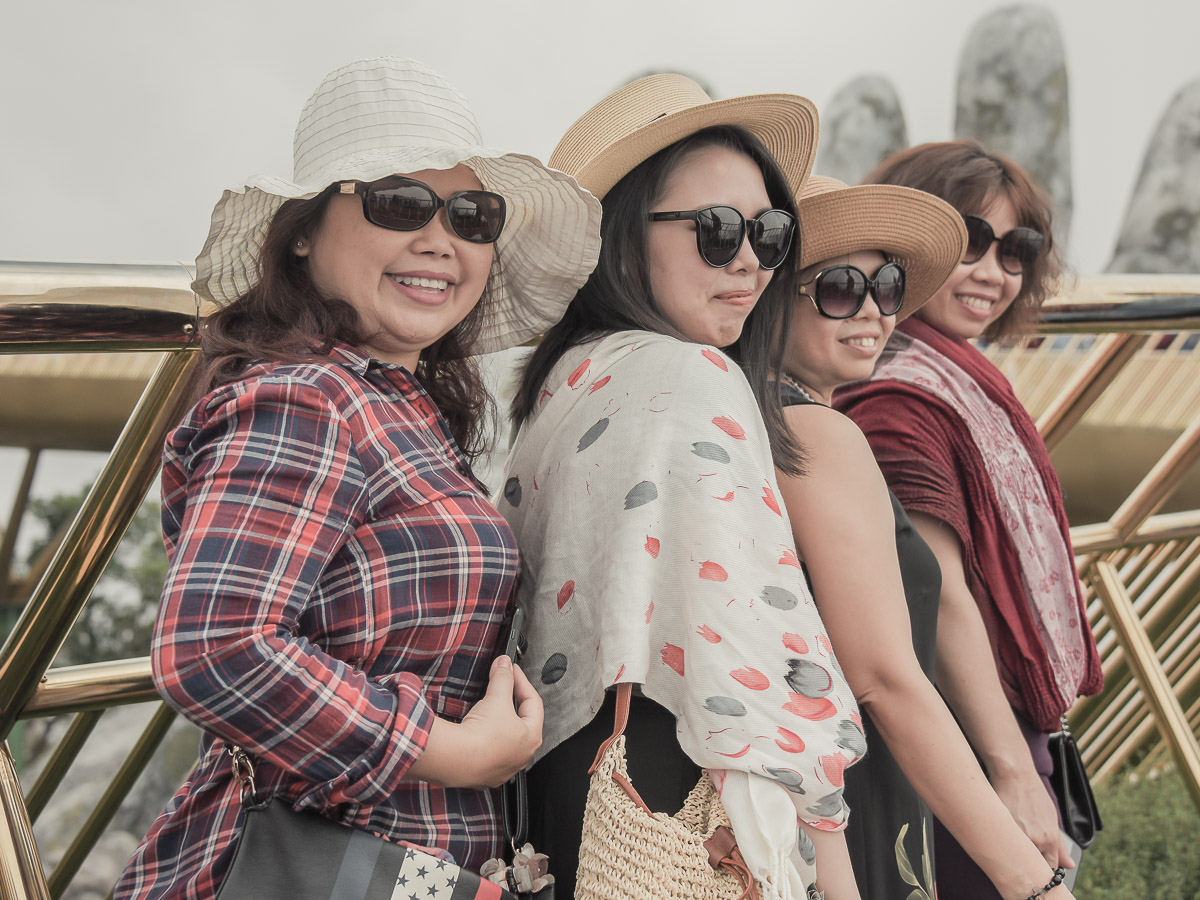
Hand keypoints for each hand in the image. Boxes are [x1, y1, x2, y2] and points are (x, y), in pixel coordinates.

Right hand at [406, 655, 542, 788]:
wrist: (456, 760)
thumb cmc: (483, 734)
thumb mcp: (496, 697)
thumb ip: (503, 677)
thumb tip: (505, 663)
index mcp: (532, 737)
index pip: (533, 702)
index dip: (522, 681)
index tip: (512, 670)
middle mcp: (522, 756)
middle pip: (521, 721)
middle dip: (512, 702)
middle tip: (503, 686)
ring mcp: (505, 768)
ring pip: (506, 739)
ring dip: (499, 723)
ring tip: (488, 709)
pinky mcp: (486, 775)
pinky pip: (490, 753)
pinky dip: (486, 740)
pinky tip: (478, 733)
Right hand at [992, 770, 1072, 868]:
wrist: (1015, 776)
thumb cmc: (1034, 794)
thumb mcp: (1052, 819)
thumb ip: (1060, 846)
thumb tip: (1069, 865)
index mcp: (1050, 840)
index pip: (1049, 867)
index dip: (1043, 867)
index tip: (1039, 862)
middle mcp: (1035, 841)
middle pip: (1031, 863)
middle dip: (1028, 859)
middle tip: (1024, 847)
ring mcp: (1017, 835)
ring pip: (1017, 854)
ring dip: (1015, 850)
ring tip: (1013, 835)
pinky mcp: (1001, 829)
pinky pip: (1005, 844)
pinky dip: (1005, 841)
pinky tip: (1004, 831)